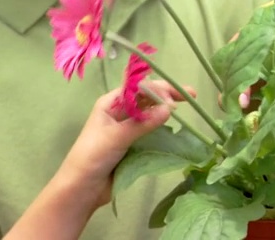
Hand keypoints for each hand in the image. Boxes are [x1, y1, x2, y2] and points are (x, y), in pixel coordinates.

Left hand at [60, 80, 195, 206]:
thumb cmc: (92, 156)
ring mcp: (126, 127)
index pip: (138, 87)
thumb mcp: (117, 137)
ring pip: (150, 112)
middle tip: (191, 95)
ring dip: (166, 108)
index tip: (174, 99)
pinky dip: (163, 125)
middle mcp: (119, 111)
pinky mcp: (132, 143)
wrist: (82, 188)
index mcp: (110, 103)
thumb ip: (143, 123)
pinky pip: (151, 129)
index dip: (158, 89)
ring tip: (185, 107)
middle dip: (166, 94)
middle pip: (146, 97)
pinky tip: (175, 125)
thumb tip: (169, 108)